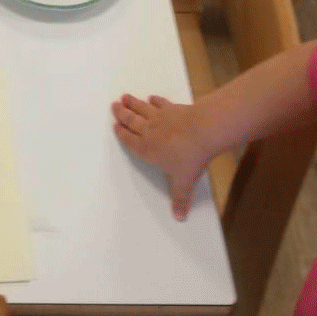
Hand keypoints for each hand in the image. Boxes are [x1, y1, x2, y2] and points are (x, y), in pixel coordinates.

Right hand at [112, 92, 208, 219]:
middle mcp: (149, 131)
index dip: (121, 134)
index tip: (115, 126)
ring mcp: (160, 117)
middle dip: (122, 114)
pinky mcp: (172, 108)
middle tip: (114, 106)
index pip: (129, 141)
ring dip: (133, 103)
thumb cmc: (188, 158)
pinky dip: (155, 100)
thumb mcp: (184, 182)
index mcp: (147, 149)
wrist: (202, 132)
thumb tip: (180, 218)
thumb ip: (180, 199)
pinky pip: (160, 103)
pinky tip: (152, 98)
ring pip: (142, 109)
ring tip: (124, 97)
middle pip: (132, 121)